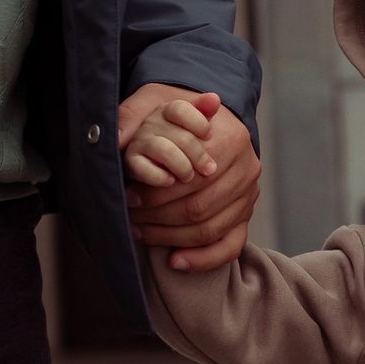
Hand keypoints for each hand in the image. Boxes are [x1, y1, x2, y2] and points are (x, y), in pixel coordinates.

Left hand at [121, 83, 258, 271]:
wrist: (205, 124)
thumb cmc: (176, 116)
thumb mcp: (153, 102)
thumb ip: (133, 116)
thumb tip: (115, 138)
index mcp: (231, 138)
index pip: (190, 177)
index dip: (155, 191)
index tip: (127, 195)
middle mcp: (247, 168)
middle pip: (198, 206)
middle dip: (157, 216)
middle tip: (129, 215)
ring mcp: (249, 195)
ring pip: (209, 229)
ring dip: (169, 237)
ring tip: (139, 231)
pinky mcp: (246, 216)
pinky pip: (229, 246)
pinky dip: (202, 259)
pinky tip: (174, 261)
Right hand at [123, 91, 216, 187]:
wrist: (151, 161)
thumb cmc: (177, 141)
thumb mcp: (192, 123)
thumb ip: (203, 110)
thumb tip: (213, 98)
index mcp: (166, 110)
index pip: (181, 110)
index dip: (199, 124)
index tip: (209, 136)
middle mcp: (150, 123)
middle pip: (182, 137)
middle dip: (199, 155)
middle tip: (208, 169)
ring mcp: (139, 142)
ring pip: (165, 151)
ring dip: (183, 168)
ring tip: (188, 176)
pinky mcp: (130, 161)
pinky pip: (144, 169)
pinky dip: (160, 177)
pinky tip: (170, 181)